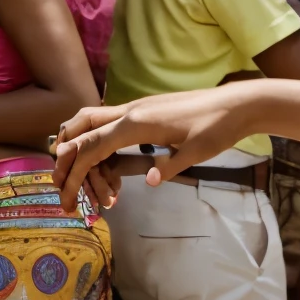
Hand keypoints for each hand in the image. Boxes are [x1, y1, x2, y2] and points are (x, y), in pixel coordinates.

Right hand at [53, 86, 253, 214]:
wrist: (238, 104)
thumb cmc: (218, 128)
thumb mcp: (197, 152)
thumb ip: (169, 166)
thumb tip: (148, 181)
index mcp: (136, 124)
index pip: (91, 148)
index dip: (74, 172)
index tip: (65, 195)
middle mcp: (129, 112)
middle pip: (80, 128)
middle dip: (65, 156)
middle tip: (61, 184)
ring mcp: (136, 109)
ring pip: (91, 121)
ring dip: (78, 145)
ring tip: (80, 177)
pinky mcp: (145, 111)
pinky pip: (109, 123)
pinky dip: (97, 141)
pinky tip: (104, 163)